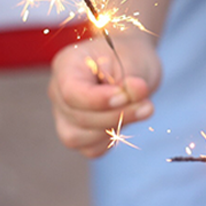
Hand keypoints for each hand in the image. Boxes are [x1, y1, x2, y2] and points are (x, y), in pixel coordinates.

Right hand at [49, 35, 160, 157]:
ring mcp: (63, 114)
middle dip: (116, 115)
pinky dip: (112, 139)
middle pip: (78, 116)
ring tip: (141, 109)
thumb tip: (137, 91)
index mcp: (67, 64)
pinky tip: (126, 119)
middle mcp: (57, 91)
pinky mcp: (76, 133)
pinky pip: (91, 148)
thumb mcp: (134, 59)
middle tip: (147, 105)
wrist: (129, 63)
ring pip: (79, 138)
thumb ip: (132, 77)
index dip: (98, 100)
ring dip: (115, 128)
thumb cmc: (128, 56)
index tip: (125, 96)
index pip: (71, 92)